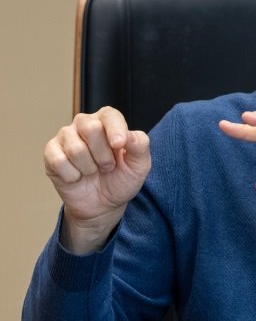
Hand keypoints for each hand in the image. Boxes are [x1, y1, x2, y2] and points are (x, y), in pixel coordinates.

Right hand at [44, 107, 150, 252]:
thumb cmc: (121, 179)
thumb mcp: (140, 165)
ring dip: (89, 168)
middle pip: (91, 128)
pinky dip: (72, 176)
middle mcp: (85, 123)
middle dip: (103, 155)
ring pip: (75, 148)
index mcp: (108, 121)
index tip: (119, 146)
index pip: (110, 115)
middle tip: (107, 166)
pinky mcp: (51, 153)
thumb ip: (140, 145)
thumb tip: (128, 134)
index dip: (115, 130)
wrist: (102, 205)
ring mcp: (66, 137)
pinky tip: (77, 176)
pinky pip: (59, 162)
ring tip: (93, 171)